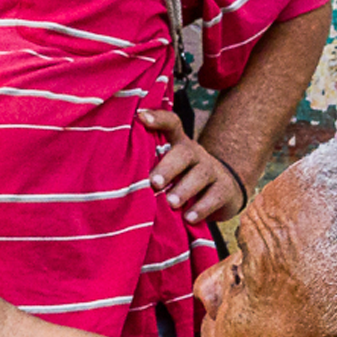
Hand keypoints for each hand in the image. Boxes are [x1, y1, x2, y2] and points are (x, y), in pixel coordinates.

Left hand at [138, 106, 248, 223]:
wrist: (221, 191)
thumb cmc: (180, 179)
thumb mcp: (165, 168)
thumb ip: (147, 167)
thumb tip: (112, 179)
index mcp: (176, 144)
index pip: (170, 124)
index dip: (158, 118)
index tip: (140, 117)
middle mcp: (194, 153)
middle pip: (184, 153)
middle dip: (167, 168)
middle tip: (154, 183)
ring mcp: (211, 169)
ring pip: (200, 174)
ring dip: (184, 189)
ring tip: (171, 203)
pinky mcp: (224, 189)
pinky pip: (215, 196)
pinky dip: (201, 208)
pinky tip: (188, 218)